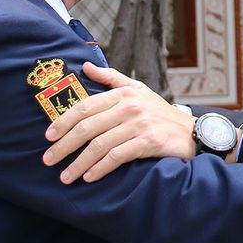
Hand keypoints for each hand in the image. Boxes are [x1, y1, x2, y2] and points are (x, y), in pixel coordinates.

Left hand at [43, 62, 193, 182]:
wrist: (194, 132)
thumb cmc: (161, 113)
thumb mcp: (138, 90)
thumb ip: (111, 79)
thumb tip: (85, 66)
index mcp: (123, 93)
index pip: (85, 107)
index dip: (63, 122)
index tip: (48, 137)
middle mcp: (130, 107)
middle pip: (88, 127)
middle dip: (64, 146)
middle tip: (48, 160)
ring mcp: (140, 124)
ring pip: (100, 145)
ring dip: (79, 163)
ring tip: (66, 176)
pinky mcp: (149, 142)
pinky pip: (118, 156)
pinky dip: (100, 168)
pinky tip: (89, 176)